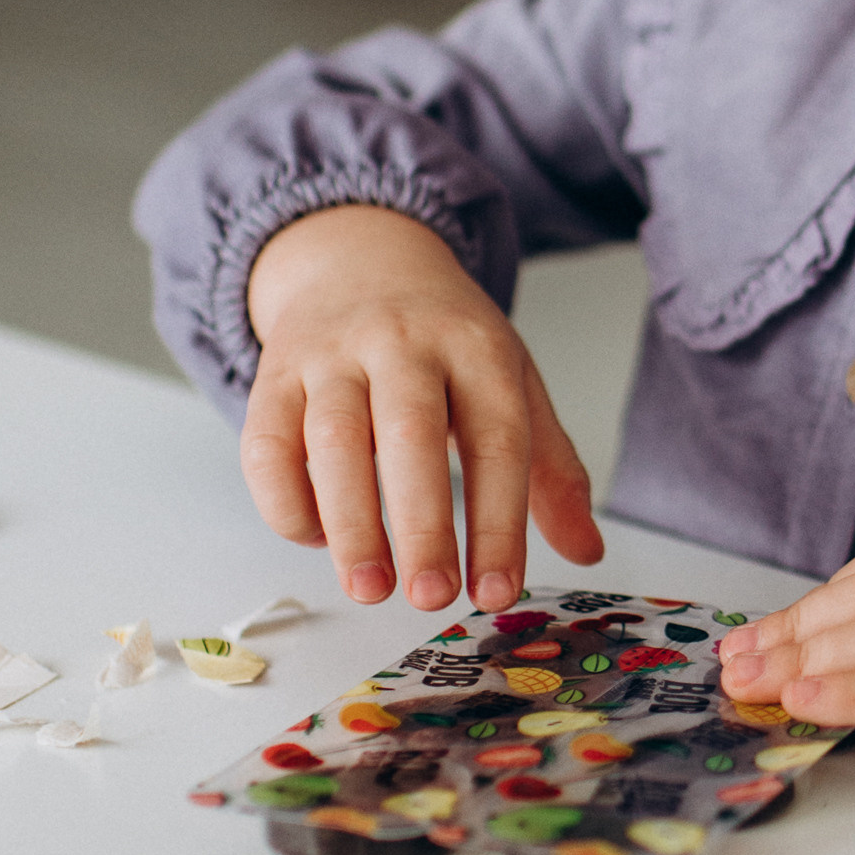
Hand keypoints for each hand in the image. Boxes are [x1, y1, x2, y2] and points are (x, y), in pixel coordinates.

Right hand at [241, 204, 601, 609]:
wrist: (362, 258)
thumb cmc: (446, 340)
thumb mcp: (512, 383)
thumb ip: (551, 469)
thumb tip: (588, 551)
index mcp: (477, 347)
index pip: (497, 439)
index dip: (499, 522)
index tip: (497, 592)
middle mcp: (403, 342)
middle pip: (411, 434)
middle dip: (422, 524)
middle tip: (431, 597)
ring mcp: (332, 353)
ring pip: (332, 439)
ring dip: (350, 523)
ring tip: (370, 589)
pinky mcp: (274, 373)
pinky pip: (266, 443)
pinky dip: (287, 503)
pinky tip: (319, 539)